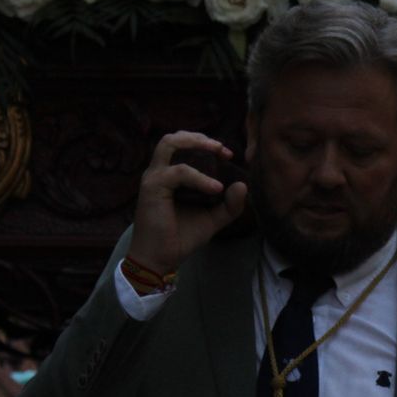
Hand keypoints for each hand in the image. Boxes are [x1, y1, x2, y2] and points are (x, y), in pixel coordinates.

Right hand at [127, 131, 249, 276]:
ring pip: (170, 144)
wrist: (161, 258)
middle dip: (200, 138)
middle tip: (222, 149)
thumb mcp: (213, 219)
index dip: (206, 143)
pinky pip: (178, 172)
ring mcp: (154, 177)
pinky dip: (199, 177)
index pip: (184, 146)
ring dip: (195, 144)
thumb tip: (243, 185)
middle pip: (174, 137)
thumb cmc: (181, 237)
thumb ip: (229, 204)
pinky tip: (215, 188)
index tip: (228, 154)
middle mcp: (159, 172)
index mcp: (170, 175)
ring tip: (218, 153)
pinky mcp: (152, 188)